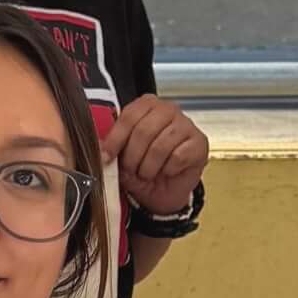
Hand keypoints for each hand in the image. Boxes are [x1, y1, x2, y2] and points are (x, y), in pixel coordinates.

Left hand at [110, 95, 208, 219]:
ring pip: (161, 146)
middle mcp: (168, 110)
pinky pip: (178, 157)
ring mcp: (186, 125)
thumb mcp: (122, 158)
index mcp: (147, 105)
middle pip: (144, 130)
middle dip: (133, 157)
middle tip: (131, 170)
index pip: (129, 116)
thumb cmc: (144, 169)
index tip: (107, 157)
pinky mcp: (199, 143)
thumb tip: (98, 144)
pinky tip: (167, 171)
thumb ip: (111, 147)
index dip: (116, 139)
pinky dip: (167, 170)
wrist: (164, 192)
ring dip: (149, 167)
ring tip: (147, 173)